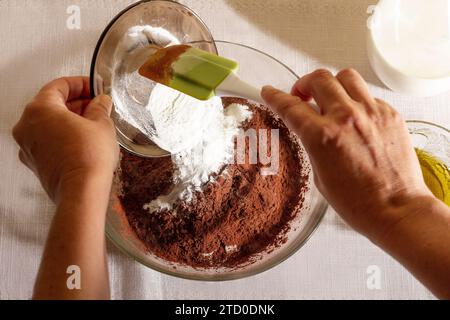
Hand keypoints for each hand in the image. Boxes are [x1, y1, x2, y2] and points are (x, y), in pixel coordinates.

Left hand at [12, 77, 118, 202]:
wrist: (81, 191)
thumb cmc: (88, 157)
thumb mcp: (102, 124)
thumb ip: (100, 107)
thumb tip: (101, 102)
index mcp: (39, 108)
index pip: (59, 86)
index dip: (80, 84)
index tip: (94, 87)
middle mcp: (27, 125)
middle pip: (51, 104)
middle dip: (76, 102)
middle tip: (97, 105)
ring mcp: (27, 145)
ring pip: (48, 123)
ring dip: (70, 119)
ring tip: (94, 123)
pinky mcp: (34, 162)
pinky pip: (48, 141)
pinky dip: (63, 136)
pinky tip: (83, 140)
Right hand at [262, 69, 432, 240]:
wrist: (396, 210)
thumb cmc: (358, 202)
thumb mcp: (319, 175)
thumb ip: (312, 144)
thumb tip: (309, 126)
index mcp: (322, 136)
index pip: (291, 106)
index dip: (275, 97)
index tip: (270, 92)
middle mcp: (346, 118)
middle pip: (318, 79)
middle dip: (303, 84)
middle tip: (302, 95)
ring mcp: (371, 113)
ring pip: (345, 76)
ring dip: (331, 84)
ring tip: (329, 97)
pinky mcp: (390, 114)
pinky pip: (367, 94)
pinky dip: (355, 100)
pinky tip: (354, 116)